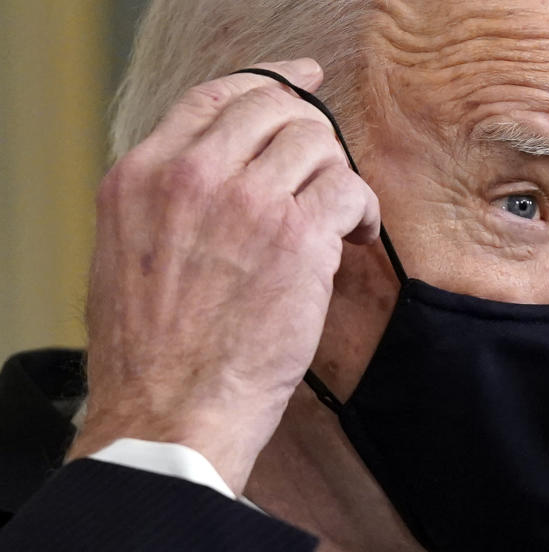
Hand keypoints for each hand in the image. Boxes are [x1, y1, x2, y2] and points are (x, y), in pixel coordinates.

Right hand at [69, 59, 379, 493]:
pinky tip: (357, 237)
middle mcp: (192, 177)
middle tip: (326, 170)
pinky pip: (349, 190)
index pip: (216, 97)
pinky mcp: (297, 240)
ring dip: (338, 177)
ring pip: (318, 145)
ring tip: (340, 217)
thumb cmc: (151, 354)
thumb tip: (224, 173)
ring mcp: (246, 204)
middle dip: (313, 134)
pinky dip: (363, 209)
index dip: (270, 84)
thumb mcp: (127, 255)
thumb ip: (169, 201)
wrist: (168, 413)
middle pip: (276, 110)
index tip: (303, 85)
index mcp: (144, 177)